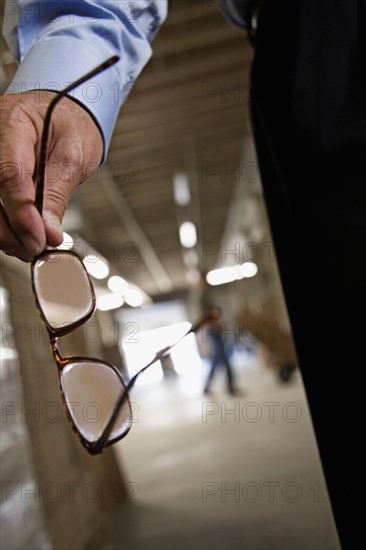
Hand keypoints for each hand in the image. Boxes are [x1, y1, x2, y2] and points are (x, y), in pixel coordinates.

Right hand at [0, 91, 102, 260]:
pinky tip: (21, 234)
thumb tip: (48, 233)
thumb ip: (58, 194)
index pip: (9, 174)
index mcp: (14, 122)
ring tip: (32, 245)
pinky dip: (4, 224)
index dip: (22, 214)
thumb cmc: (70, 126)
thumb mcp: (74, 156)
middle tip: (38, 249)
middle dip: (13, 230)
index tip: (39, 239)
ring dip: (6, 233)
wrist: (62, 113)